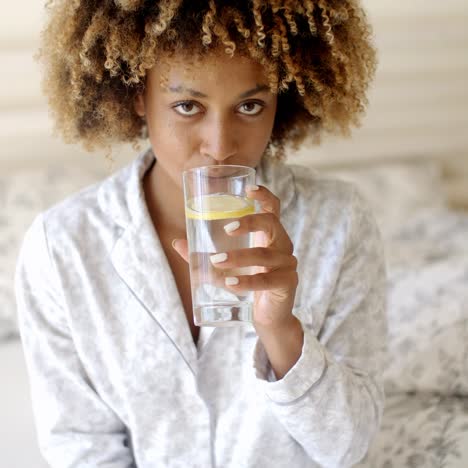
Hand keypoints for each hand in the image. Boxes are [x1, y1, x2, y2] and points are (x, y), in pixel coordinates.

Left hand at [172, 185, 298, 330]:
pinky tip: (231, 284)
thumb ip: (203, 257)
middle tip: (227, 229)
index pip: (273, 208)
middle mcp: (282, 245)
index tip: (249, 189)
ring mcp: (287, 264)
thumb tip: (177, 242)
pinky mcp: (288, 283)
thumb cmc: (248, 285)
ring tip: (217, 261)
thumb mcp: (225, 269)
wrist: (267, 317)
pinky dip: (247, 282)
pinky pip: (266, 280)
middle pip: (271, 223)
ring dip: (239, 257)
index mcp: (269, 235)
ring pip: (264, 255)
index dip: (264, 196)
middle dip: (249, 222)